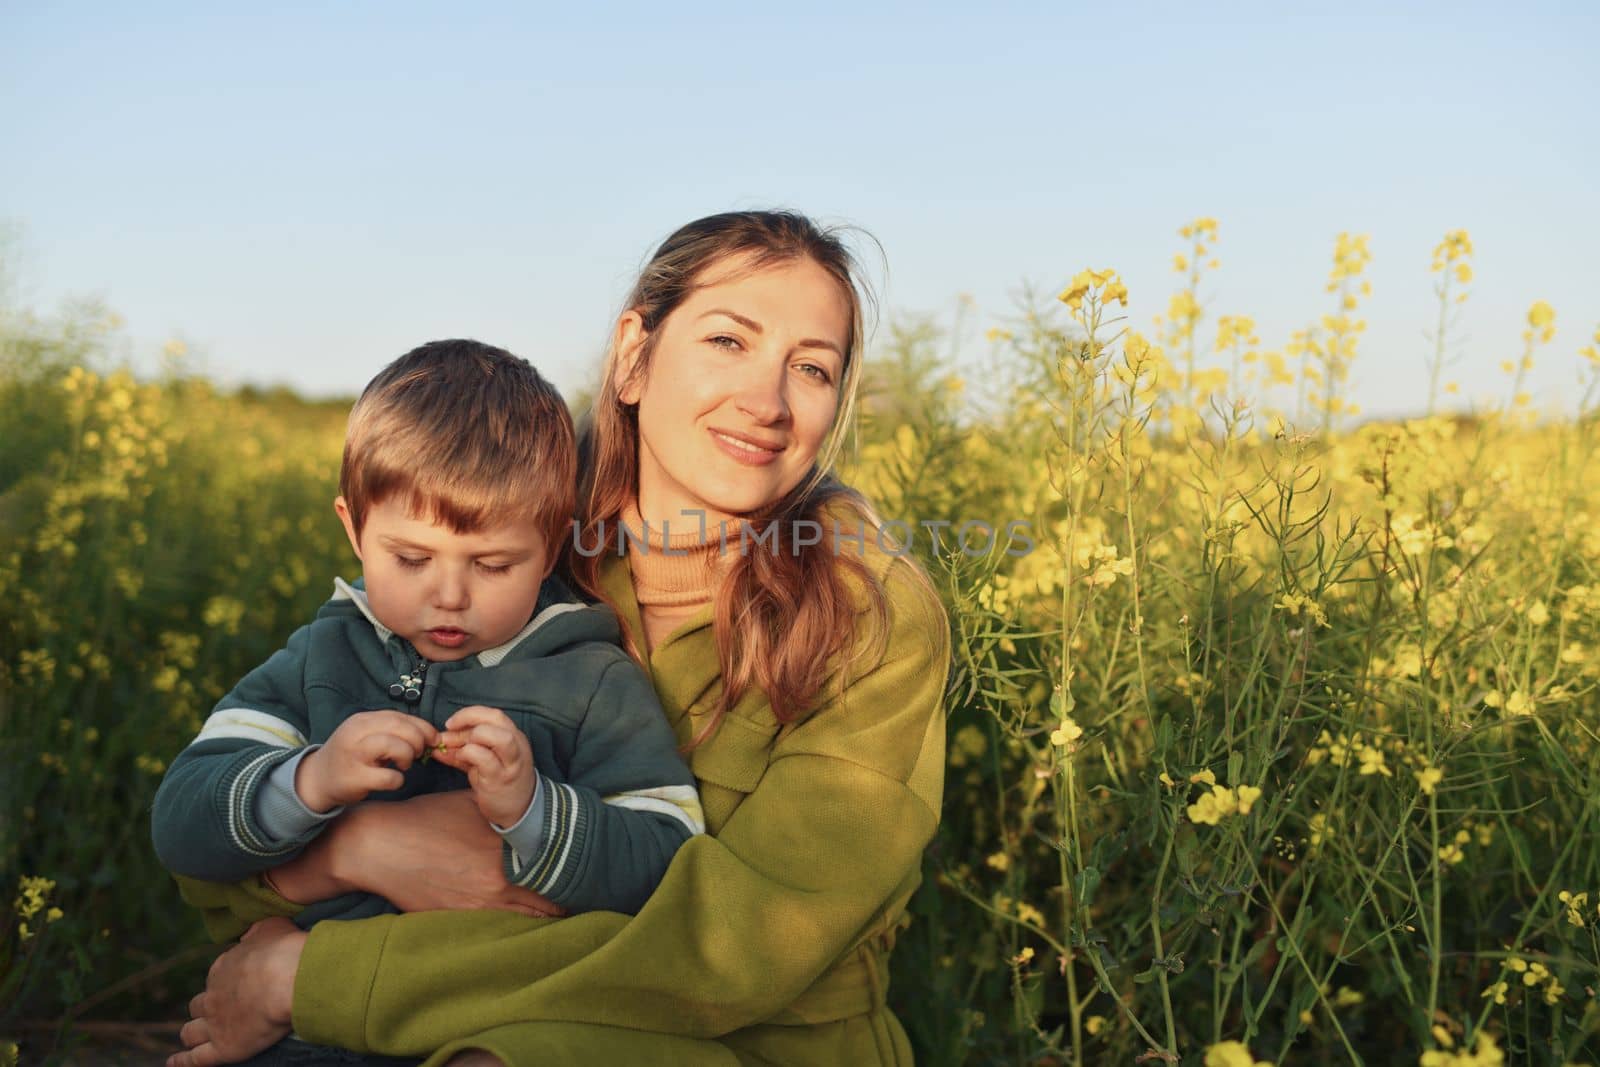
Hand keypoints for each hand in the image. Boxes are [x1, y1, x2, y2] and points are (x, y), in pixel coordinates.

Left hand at [168, 917, 303, 1066]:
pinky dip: (182, 1062)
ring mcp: (215, 1023)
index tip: (238, 984)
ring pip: (191, 1032)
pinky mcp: (222, 1047)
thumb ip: (257, 931)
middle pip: (199, 1004)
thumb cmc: (286, 951)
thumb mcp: (272, 926)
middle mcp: (213, 995)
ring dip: (192, 1034)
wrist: (290, 979)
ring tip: (193, 1038)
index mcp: (223, 967)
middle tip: (217, 1012)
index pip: (217, 977)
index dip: (226, 982)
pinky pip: (195, 1058)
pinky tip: (173, 1063)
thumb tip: (249, 934)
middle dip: (205, 1008)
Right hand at [295, 710, 437, 812]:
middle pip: (399, 727)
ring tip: (404, 765)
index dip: (422, 727)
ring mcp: (354, 756)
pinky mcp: (355, 778)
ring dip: (407, 756)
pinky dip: (397, 780)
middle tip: (417, 753)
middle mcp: (356, 734)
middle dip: (417, 740)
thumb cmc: (351, 756)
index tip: (432, 738)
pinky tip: (392, 780)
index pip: (399, 716)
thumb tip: (429, 735)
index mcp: (362, 720)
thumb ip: (392, 731)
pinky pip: (388, 777)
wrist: (317, 780)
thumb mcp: (367, 736)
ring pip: (394, 746)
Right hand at [320, 792, 565, 916]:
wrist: (382, 846)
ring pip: (529, 920)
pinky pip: (501, 929)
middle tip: (582, 896)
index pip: (557, 869)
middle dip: (568, 899)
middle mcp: (499, 881)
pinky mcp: (461, 920)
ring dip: (547, 917)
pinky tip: (527, 925)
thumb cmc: (428, 818)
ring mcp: (481, 905)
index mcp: (506, 849)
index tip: (587, 873)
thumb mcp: (473, 804)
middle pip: (551, 902)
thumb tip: (537, 808)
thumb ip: (505, 812)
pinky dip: (516, 927)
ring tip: (562, 914)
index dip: (575, 873)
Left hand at [432, 705, 537, 827]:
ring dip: (471, 737)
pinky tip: (460, 759)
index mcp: (513, 736)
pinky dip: (468, 754)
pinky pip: (485, 759)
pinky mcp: (501, 778)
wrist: (520, 809)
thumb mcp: (483, 761)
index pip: (493, 714)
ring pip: (497, 737)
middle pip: (496, 718)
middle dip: (468, 719)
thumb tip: (439, 742)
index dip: (469, 714)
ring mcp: (510, 762)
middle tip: (449, 731)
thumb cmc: (500, 781)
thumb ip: (462, 750)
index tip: (450, 723)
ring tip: (458, 748)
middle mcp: (516, 745)